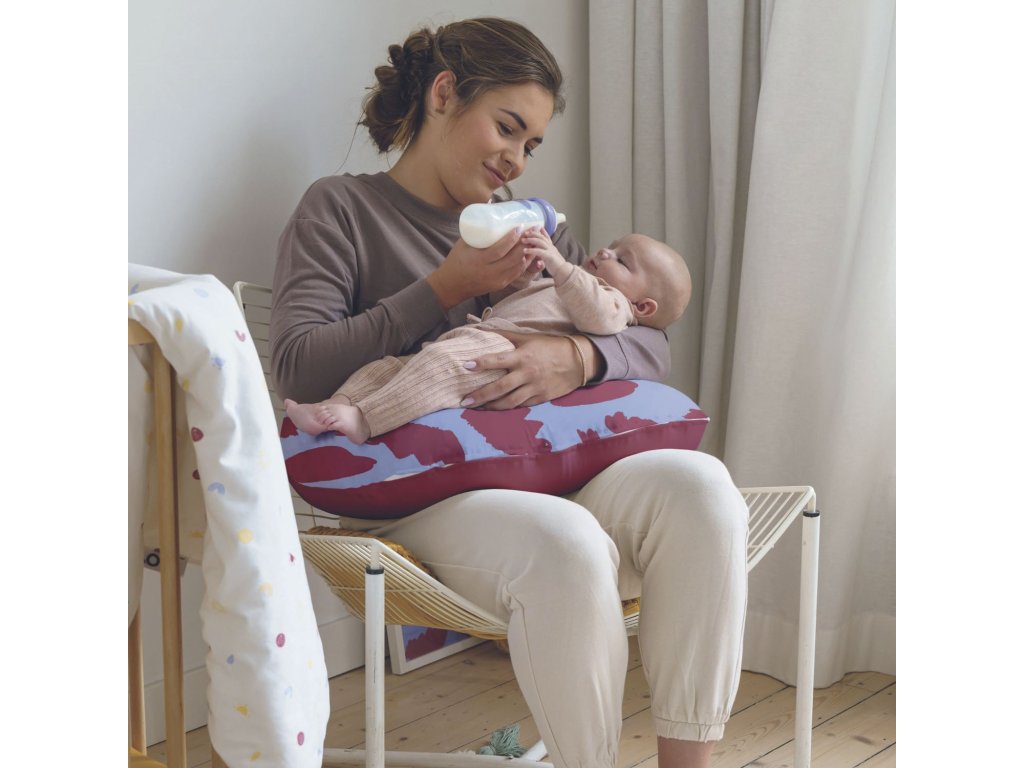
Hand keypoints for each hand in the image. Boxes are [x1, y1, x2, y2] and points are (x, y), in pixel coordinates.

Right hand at [427, 227, 532, 309]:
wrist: (452, 286)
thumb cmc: (456, 261)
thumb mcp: (463, 243)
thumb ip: (477, 227)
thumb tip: (489, 203)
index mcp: (479, 261)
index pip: (500, 250)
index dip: (512, 238)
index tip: (520, 226)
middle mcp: (490, 272)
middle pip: (514, 258)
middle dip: (525, 243)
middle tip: (531, 230)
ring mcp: (497, 280)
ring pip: (518, 266)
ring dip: (528, 252)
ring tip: (533, 239)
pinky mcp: (501, 284)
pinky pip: (517, 273)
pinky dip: (524, 262)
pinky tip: (528, 252)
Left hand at [463, 332, 594, 409]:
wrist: (579, 361)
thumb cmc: (550, 346)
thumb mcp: (528, 337)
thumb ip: (505, 335)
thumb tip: (482, 329)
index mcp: (522, 356)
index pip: (498, 359)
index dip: (482, 363)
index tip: (466, 365)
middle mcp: (527, 373)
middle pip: (500, 387)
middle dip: (481, 395)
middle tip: (464, 401)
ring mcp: (535, 388)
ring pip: (509, 401)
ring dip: (491, 406)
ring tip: (476, 408)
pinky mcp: (541, 398)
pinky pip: (521, 405)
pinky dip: (508, 408)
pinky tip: (496, 409)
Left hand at [520, 228, 570, 283]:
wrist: (564, 272)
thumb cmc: (556, 266)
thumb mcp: (550, 257)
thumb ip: (545, 253)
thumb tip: (540, 250)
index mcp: (552, 247)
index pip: (546, 237)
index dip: (542, 231)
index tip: (536, 227)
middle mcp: (551, 247)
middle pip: (542, 237)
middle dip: (533, 233)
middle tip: (525, 232)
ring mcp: (551, 251)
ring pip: (540, 242)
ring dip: (530, 240)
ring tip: (522, 240)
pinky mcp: (549, 256)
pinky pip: (539, 251)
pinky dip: (531, 250)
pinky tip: (524, 250)